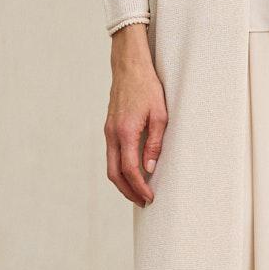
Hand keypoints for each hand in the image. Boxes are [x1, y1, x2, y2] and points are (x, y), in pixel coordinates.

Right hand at [104, 24, 167, 205]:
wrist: (129, 66)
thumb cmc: (148, 87)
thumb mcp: (160, 115)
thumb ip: (154, 143)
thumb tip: (150, 169)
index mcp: (125, 132)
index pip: (130, 169)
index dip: (139, 187)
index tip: (150, 198)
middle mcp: (112, 134)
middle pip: (114, 174)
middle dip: (128, 192)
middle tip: (143, 202)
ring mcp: (108, 131)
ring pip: (110, 166)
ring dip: (122, 183)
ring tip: (138, 193)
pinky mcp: (109, 128)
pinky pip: (111, 156)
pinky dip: (119, 170)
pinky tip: (131, 173)